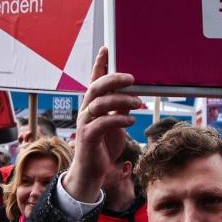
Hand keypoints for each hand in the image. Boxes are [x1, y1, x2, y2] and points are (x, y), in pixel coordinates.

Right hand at [66, 47, 138, 203]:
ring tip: (137, 103)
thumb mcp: (116, 125)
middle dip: (113, 79)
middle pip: (96, 87)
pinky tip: (130, 121)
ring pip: (100, 103)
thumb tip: (132, 97)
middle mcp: (86, 110)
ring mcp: (85, 123)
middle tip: (131, 79)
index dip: (100, 64)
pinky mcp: (88, 137)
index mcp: (93, 105)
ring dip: (121, 100)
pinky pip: (102, 123)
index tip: (106, 49)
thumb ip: (120, 110)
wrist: (92, 171)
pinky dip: (118, 120)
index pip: (95, 80)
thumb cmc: (103, 146)